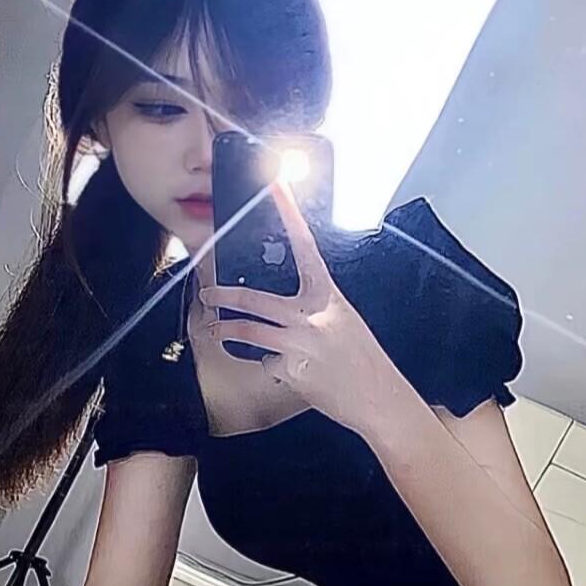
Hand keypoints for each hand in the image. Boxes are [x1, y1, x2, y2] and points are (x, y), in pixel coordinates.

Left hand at [198, 179, 390, 434]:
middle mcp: (312, 316)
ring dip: (226, 330)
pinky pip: (268, 363)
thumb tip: (284, 306)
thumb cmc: (363, 359)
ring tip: (213, 329)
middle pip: (255, 300)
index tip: (275, 185)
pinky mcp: (292, 370)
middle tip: (205, 293)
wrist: (380, 400)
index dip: (288, 213)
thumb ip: (314, 309)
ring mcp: (300, 344)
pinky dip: (273, 366)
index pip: (304, 246)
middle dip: (223, 296)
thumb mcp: (343, 322)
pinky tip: (292, 372)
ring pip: (249, 332)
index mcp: (328, 297)